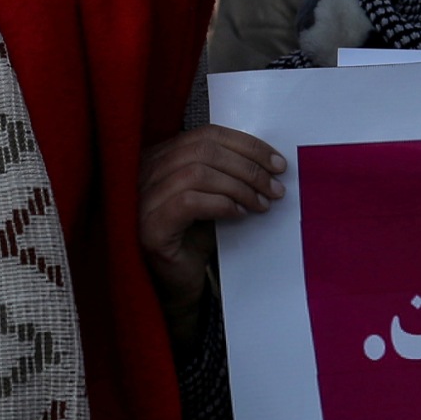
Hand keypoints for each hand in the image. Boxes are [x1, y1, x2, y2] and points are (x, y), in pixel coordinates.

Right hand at [137, 124, 284, 318]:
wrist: (178, 285)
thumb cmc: (195, 240)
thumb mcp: (214, 197)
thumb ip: (229, 175)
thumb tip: (270, 163)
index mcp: (161, 157)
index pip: (206, 135)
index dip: (246, 145)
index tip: (277, 163)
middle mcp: (146, 172)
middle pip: (204, 150)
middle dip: (248, 166)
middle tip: (275, 187)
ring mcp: (143, 199)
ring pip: (197, 173)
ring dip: (239, 186)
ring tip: (261, 203)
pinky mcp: (150, 227)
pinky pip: (188, 202)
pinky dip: (220, 203)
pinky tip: (238, 214)